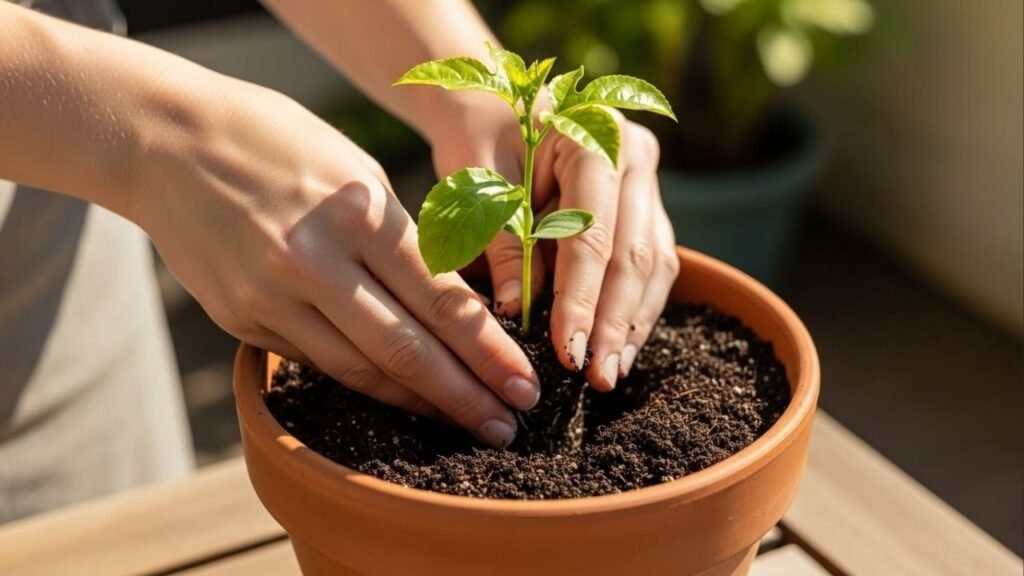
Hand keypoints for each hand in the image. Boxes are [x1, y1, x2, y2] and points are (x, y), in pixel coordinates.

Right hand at [135, 81, 538, 446]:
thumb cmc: (275, 138)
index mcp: (359, 212)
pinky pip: (315, 361)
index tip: (524, 384)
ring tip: (462, 424)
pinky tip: (397, 398)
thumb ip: (399, 235)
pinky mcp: (240, 318)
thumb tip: (448, 300)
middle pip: (407, 349)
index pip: (439, 299)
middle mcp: (315, 261)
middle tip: (509, 427)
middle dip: (465, 396)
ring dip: (417, 404)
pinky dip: (362, 382)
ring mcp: (270, 296)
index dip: (489, 352)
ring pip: (359, 370)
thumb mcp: (355, 167)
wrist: (164, 140)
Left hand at [432, 95, 679, 391]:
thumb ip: (502, 242)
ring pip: (653, 265)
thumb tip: (515, 310)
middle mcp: (634, 156)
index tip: (566, 349)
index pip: (591, 233)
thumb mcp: (478, 185)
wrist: (495, 110)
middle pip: (633, 254)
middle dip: (612, 323)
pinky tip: (618, 349)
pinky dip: (636, 311)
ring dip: (631, 325)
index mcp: (592, 136)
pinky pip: (652, 266)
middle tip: (595, 377)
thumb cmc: (479, 141)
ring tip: (609, 374)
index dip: (581, 297)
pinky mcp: (646, 210)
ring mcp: (648, 183)